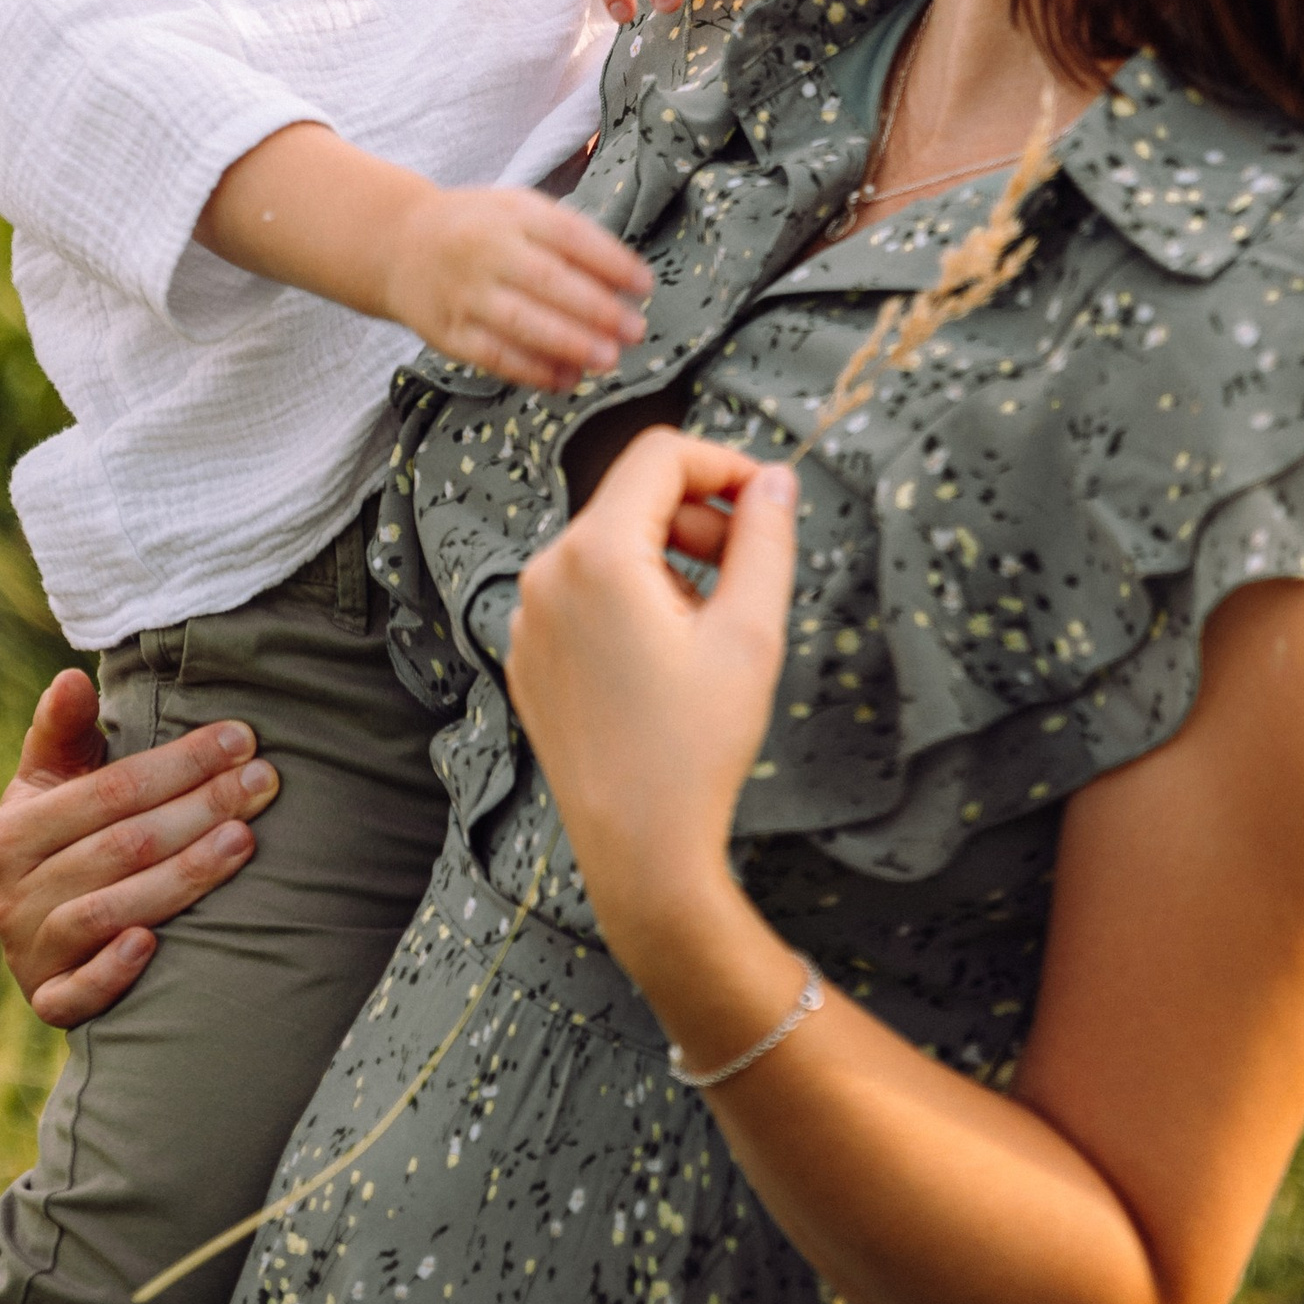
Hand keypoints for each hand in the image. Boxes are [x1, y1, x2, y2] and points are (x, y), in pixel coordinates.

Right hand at [0, 667, 280, 1026]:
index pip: (108, 792)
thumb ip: (63, 730)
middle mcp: (12, 893)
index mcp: (11, 831)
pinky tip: (153, 944)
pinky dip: (112, 971)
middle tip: (264, 784)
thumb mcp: (52, 783)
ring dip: (182, 877)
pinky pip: (75, 995)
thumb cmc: (64, 838)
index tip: (241, 739)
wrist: (38, 933)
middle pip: (121, 846)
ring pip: (109, 911)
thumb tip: (72, 678)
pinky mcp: (46, 1001)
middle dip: (200, 810)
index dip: (178, 763)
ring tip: (244, 842)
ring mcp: (27, 952)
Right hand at [383, 179, 651, 388]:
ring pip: (521, 322)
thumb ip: (567, 238)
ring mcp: (464, 293)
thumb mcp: (518, 210)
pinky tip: (567, 380)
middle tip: (634, 330)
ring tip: (609, 359)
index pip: (569, 235)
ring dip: (569, 343)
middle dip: (596, 309)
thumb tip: (623, 283)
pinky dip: (532, 370)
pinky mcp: (447, 332)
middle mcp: (486, 251)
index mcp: (512, 214)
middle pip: (547, 281)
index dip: (610, 261)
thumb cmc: (478, 228)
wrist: (398, 244)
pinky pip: (494, 355)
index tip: (644, 285)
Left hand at [503, 429, 796, 974]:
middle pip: (631, 499)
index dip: (723, 462)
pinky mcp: (527, 653)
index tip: (768, 499)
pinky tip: (666, 657)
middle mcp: (545, 573)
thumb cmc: (697, 746)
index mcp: (596, 555)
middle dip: (698, 516)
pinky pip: (581, 593)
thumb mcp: (750, 633)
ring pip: (607, 546)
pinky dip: (630, 597)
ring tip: (711, 622)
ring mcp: (527, 616)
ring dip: (666, 559)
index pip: (659, 455)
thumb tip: (776, 480)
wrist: (640, 849)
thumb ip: (765, 540)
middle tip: (750, 568)